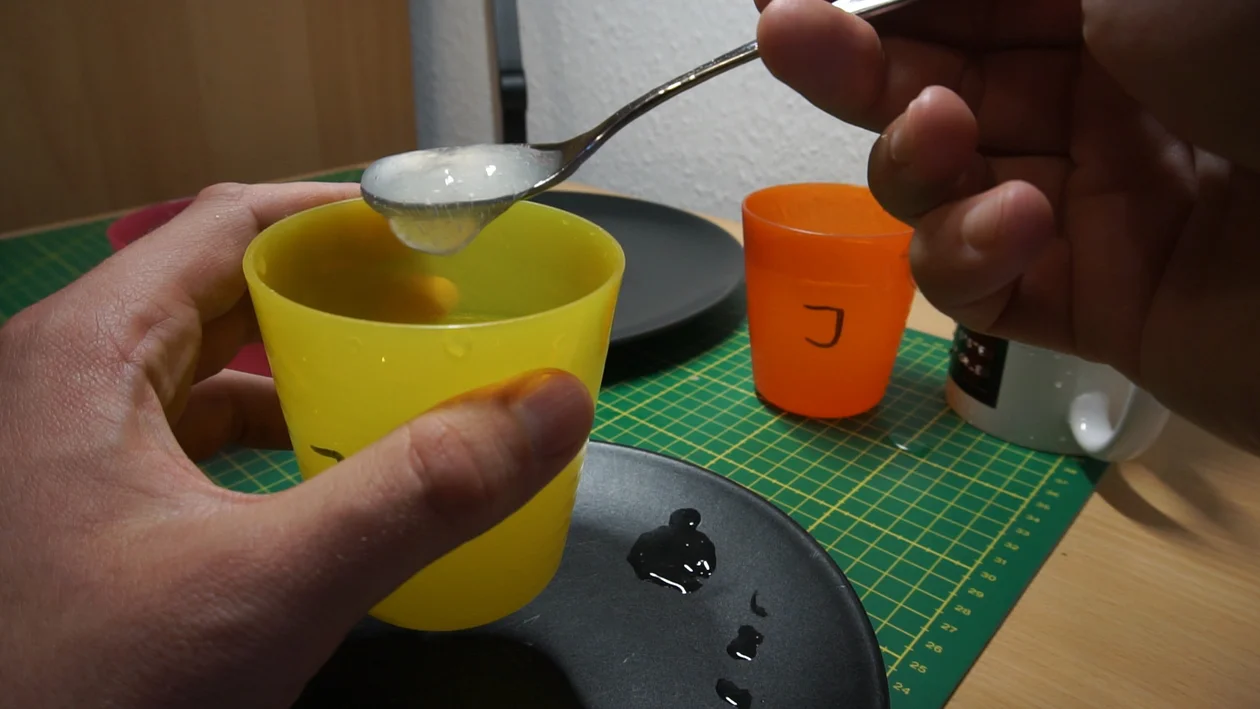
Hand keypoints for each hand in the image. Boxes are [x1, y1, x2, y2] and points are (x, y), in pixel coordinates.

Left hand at [0, 183, 594, 707]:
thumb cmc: (78, 686)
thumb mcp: (269, 582)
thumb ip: (418, 492)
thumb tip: (548, 407)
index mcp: (87, 353)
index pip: (230, 225)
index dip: (338, 217)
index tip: (430, 234)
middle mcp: (65, 381)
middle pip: (219, 288)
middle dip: (333, 290)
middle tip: (434, 307)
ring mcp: (66, 447)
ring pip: (204, 365)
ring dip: (300, 362)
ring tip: (390, 380)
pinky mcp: (81, 507)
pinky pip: (187, 433)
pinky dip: (265, 430)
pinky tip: (317, 468)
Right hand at [755, 0, 1259, 452]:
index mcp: (1125, 9)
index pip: (966, 3)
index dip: (877, 3)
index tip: (793, 4)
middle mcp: (1109, 97)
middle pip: (935, 84)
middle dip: (861, 68)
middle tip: (793, 41)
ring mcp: (1098, 203)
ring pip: (941, 188)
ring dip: (914, 162)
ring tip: (947, 141)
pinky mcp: (1093, 304)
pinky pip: (981, 286)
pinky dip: (968, 256)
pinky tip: (1018, 229)